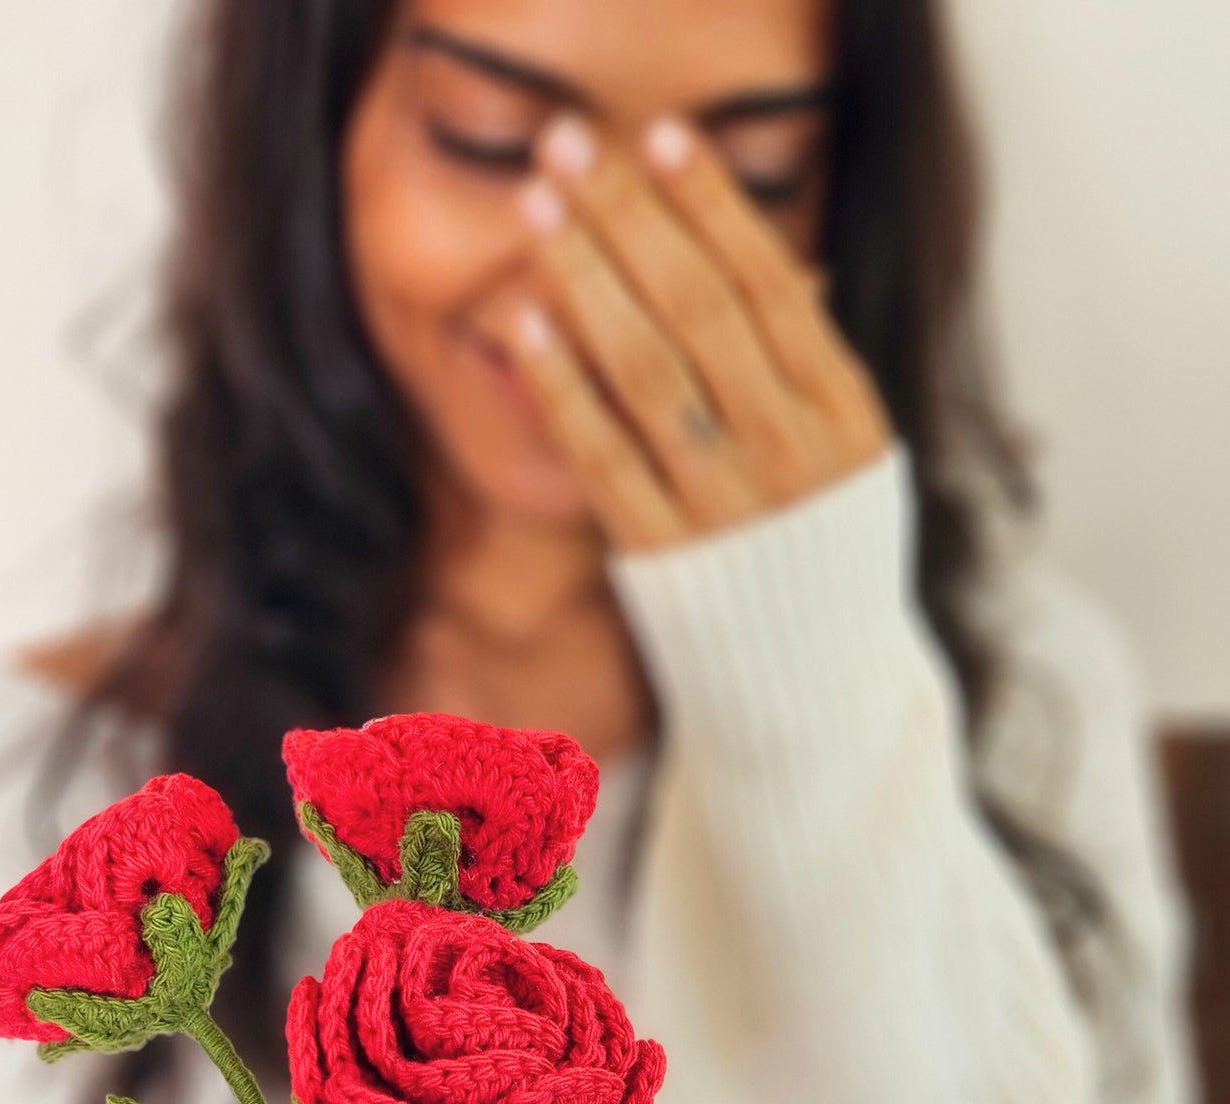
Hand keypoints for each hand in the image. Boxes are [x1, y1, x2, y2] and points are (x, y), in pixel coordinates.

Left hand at [504, 112, 894, 553]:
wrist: (809, 697)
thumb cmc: (818, 557)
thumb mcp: (846, 459)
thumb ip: (806, 367)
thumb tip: (778, 262)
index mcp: (846, 414)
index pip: (772, 283)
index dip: (714, 205)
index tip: (660, 138)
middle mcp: (790, 452)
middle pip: (700, 306)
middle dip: (630, 215)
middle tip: (571, 150)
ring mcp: (724, 506)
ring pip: (647, 367)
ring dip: (586, 277)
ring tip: (540, 211)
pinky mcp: (662, 556)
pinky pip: (602, 452)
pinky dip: (561, 383)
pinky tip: (526, 320)